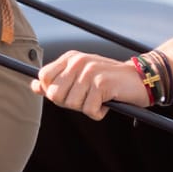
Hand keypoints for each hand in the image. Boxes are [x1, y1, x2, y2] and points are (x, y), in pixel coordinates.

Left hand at [30, 50, 150, 120]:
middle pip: (55, 94)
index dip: (53, 92)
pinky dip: (99, 113)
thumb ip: (56, 81)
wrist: (139, 78)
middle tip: (86, 98)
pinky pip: (89, 110)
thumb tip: (33, 86)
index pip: (43, 77)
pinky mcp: (102, 84)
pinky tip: (107, 102)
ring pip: (71, 104)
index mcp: (71, 57)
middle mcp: (78, 61)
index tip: (70, 92)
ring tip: (98, 99)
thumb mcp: (80, 77)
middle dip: (69, 103)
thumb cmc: (108, 81)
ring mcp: (90, 72)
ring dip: (86, 108)